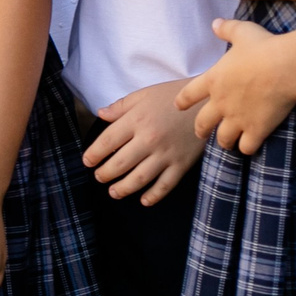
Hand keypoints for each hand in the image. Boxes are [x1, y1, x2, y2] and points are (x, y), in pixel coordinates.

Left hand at [82, 78, 205, 202]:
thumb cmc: (172, 97)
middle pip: (121, 163)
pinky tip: (144, 200)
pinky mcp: (182, 164)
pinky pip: (166, 184)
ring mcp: (167, 154)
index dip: (94, 154)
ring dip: (124, 188)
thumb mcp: (144, 95)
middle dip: (105, 173)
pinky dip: (154, 195)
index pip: (108, 141)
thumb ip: (120, 106)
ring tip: (114, 192)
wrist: (208, 103)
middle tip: (98, 178)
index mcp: (137, 120)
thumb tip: (100, 114)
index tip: (87, 162)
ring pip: (140, 177)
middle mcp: (149, 139)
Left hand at [177, 20, 295, 153]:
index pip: (189, 94)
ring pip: (223, 138)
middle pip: (203, 123)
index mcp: (213, 80)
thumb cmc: (262, 47)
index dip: (183, 101)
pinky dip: (247, 148)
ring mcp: (237, 118)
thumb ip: (226, 28)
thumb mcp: (241, 31)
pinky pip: (247, 147)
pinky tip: (250, 146)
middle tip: (201, 133)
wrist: (282, 67)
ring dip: (224, 141)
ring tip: (228, 143)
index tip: (178, 107)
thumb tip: (216, 23)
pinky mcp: (256, 129)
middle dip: (201, 130)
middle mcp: (220, 103)